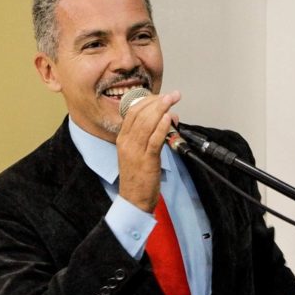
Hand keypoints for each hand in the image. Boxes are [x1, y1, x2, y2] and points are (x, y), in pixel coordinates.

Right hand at [116, 91, 180, 211]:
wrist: (133, 199)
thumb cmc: (138, 176)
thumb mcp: (139, 152)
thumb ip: (153, 135)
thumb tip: (169, 118)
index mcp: (123, 138)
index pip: (132, 112)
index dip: (148, 100)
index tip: (161, 96)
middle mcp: (126, 142)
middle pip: (140, 114)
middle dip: (157, 101)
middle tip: (172, 95)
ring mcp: (135, 151)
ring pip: (146, 123)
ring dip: (161, 109)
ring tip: (172, 100)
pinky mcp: (146, 160)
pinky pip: (154, 140)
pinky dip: (162, 127)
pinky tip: (169, 118)